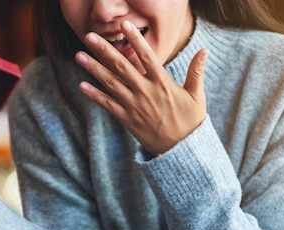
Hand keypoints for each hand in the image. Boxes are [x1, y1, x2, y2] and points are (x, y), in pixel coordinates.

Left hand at [75, 20, 207, 155]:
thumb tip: (204, 50)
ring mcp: (135, 106)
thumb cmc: (190, 122)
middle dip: (105, 50)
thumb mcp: (197, 96)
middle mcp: (146, 93)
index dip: (135, 40)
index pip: (147, 57)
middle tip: (90, 36)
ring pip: (111, 84)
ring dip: (94, 69)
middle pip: (122, 67)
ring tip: (79, 55)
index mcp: (163, 84)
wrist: (182, 151)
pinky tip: (82, 85)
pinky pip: (108, 105)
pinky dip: (95, 96)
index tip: (124, 25)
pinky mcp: (128, 120)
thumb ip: (196, 72)